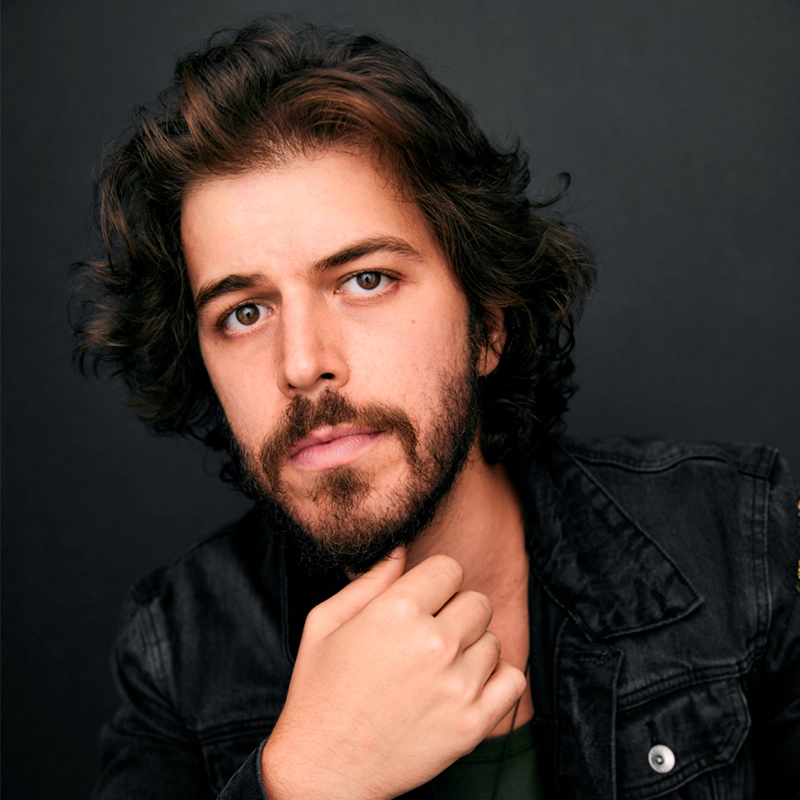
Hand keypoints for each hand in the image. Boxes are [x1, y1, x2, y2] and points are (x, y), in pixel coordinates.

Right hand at [260, 548, 526, 799]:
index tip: (423, 600)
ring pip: (493, 640)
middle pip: (477, 601)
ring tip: (439, 667)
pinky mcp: (473, 724)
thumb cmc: (319, 694)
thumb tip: (400, 549)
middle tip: (430, 634)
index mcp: (397, 611)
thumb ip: (368, 580)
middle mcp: (434, 643)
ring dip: (471, 648)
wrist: (324, 770)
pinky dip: (496, 680)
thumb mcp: (325, 623)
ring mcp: (458, 685)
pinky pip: (512, 680)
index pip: (449, 568)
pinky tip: (467, 685)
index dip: (435, 582)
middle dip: (455, 612)